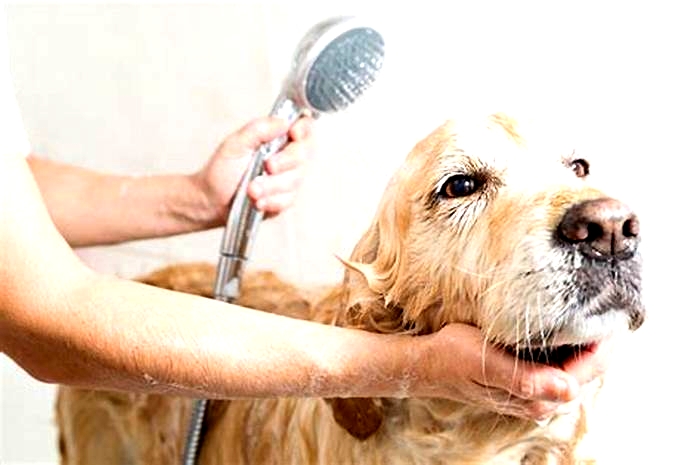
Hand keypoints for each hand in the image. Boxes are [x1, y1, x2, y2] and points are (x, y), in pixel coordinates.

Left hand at [192, 116, 315, 225]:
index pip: (303, 128)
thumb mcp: (235, 143)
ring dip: (272, 185)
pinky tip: (257, 201)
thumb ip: (259, 129)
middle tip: (268, 166)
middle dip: (285, 161)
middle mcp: (286, 158)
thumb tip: (283, 122)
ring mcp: (287, 180)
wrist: (211, 200)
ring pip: (295, 180)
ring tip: (251, 189)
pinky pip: (287, 200)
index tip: (293, 133)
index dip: (304, 129)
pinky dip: (271, 201)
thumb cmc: (222, 170)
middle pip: (303, 154)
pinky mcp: (283, 200)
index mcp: (277, 139)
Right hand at [413, 324, 609, 421]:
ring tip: (595, 312)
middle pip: (586, 371)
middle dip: (600, 342)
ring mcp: (533, 391)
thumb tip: (570, 390)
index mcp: (535, 397)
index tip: (616, 314)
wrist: (427, 363)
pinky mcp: (525, 381)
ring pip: (574, 367)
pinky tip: (568, 326)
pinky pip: (559, 364)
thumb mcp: (487, 362)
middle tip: (611, 307)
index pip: (587, 371)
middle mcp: (539, 400)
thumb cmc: (453, 358)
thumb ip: (528, 379)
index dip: (604, 344)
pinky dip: (569, 345)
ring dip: (586, 343)